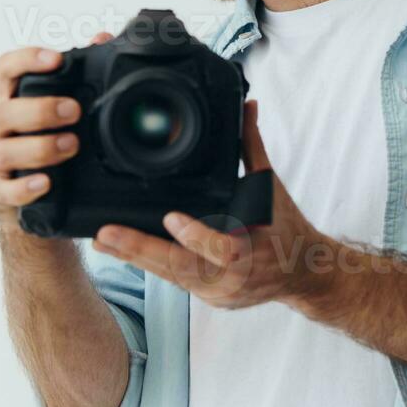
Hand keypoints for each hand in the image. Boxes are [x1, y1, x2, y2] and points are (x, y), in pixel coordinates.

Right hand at [0, 32, 113, 232]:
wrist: (23, 192)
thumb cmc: (39, 137)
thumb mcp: (55, 105)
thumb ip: (77, 73)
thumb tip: (102, 38)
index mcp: (7, 98)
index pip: (5, 69)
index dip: (27, 60)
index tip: (56, 60)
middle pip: (5, 111)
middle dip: (41, 110)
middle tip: (74, 111)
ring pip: (4, 150)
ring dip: (39, 148)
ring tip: (70, 146)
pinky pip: (2, 190)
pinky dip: (23, 187)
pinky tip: (45, 183)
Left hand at [91, 99, 329, 309]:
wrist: (303, 272)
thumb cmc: (285, 225)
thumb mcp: (270, 185)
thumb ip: (252, 147)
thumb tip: (247, 106)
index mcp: (254, 245)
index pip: (224, 248)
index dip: (197, 236)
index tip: (171, 217)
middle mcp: (236, 275)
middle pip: (184, 268)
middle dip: (142, 250)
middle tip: (108, 234)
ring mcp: (222, 292)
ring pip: (172, 277)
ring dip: (135, 258)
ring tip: (103, 241)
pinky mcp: (212, 300)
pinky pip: (176, 282)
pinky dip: (149, 266)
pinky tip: (121, 253)